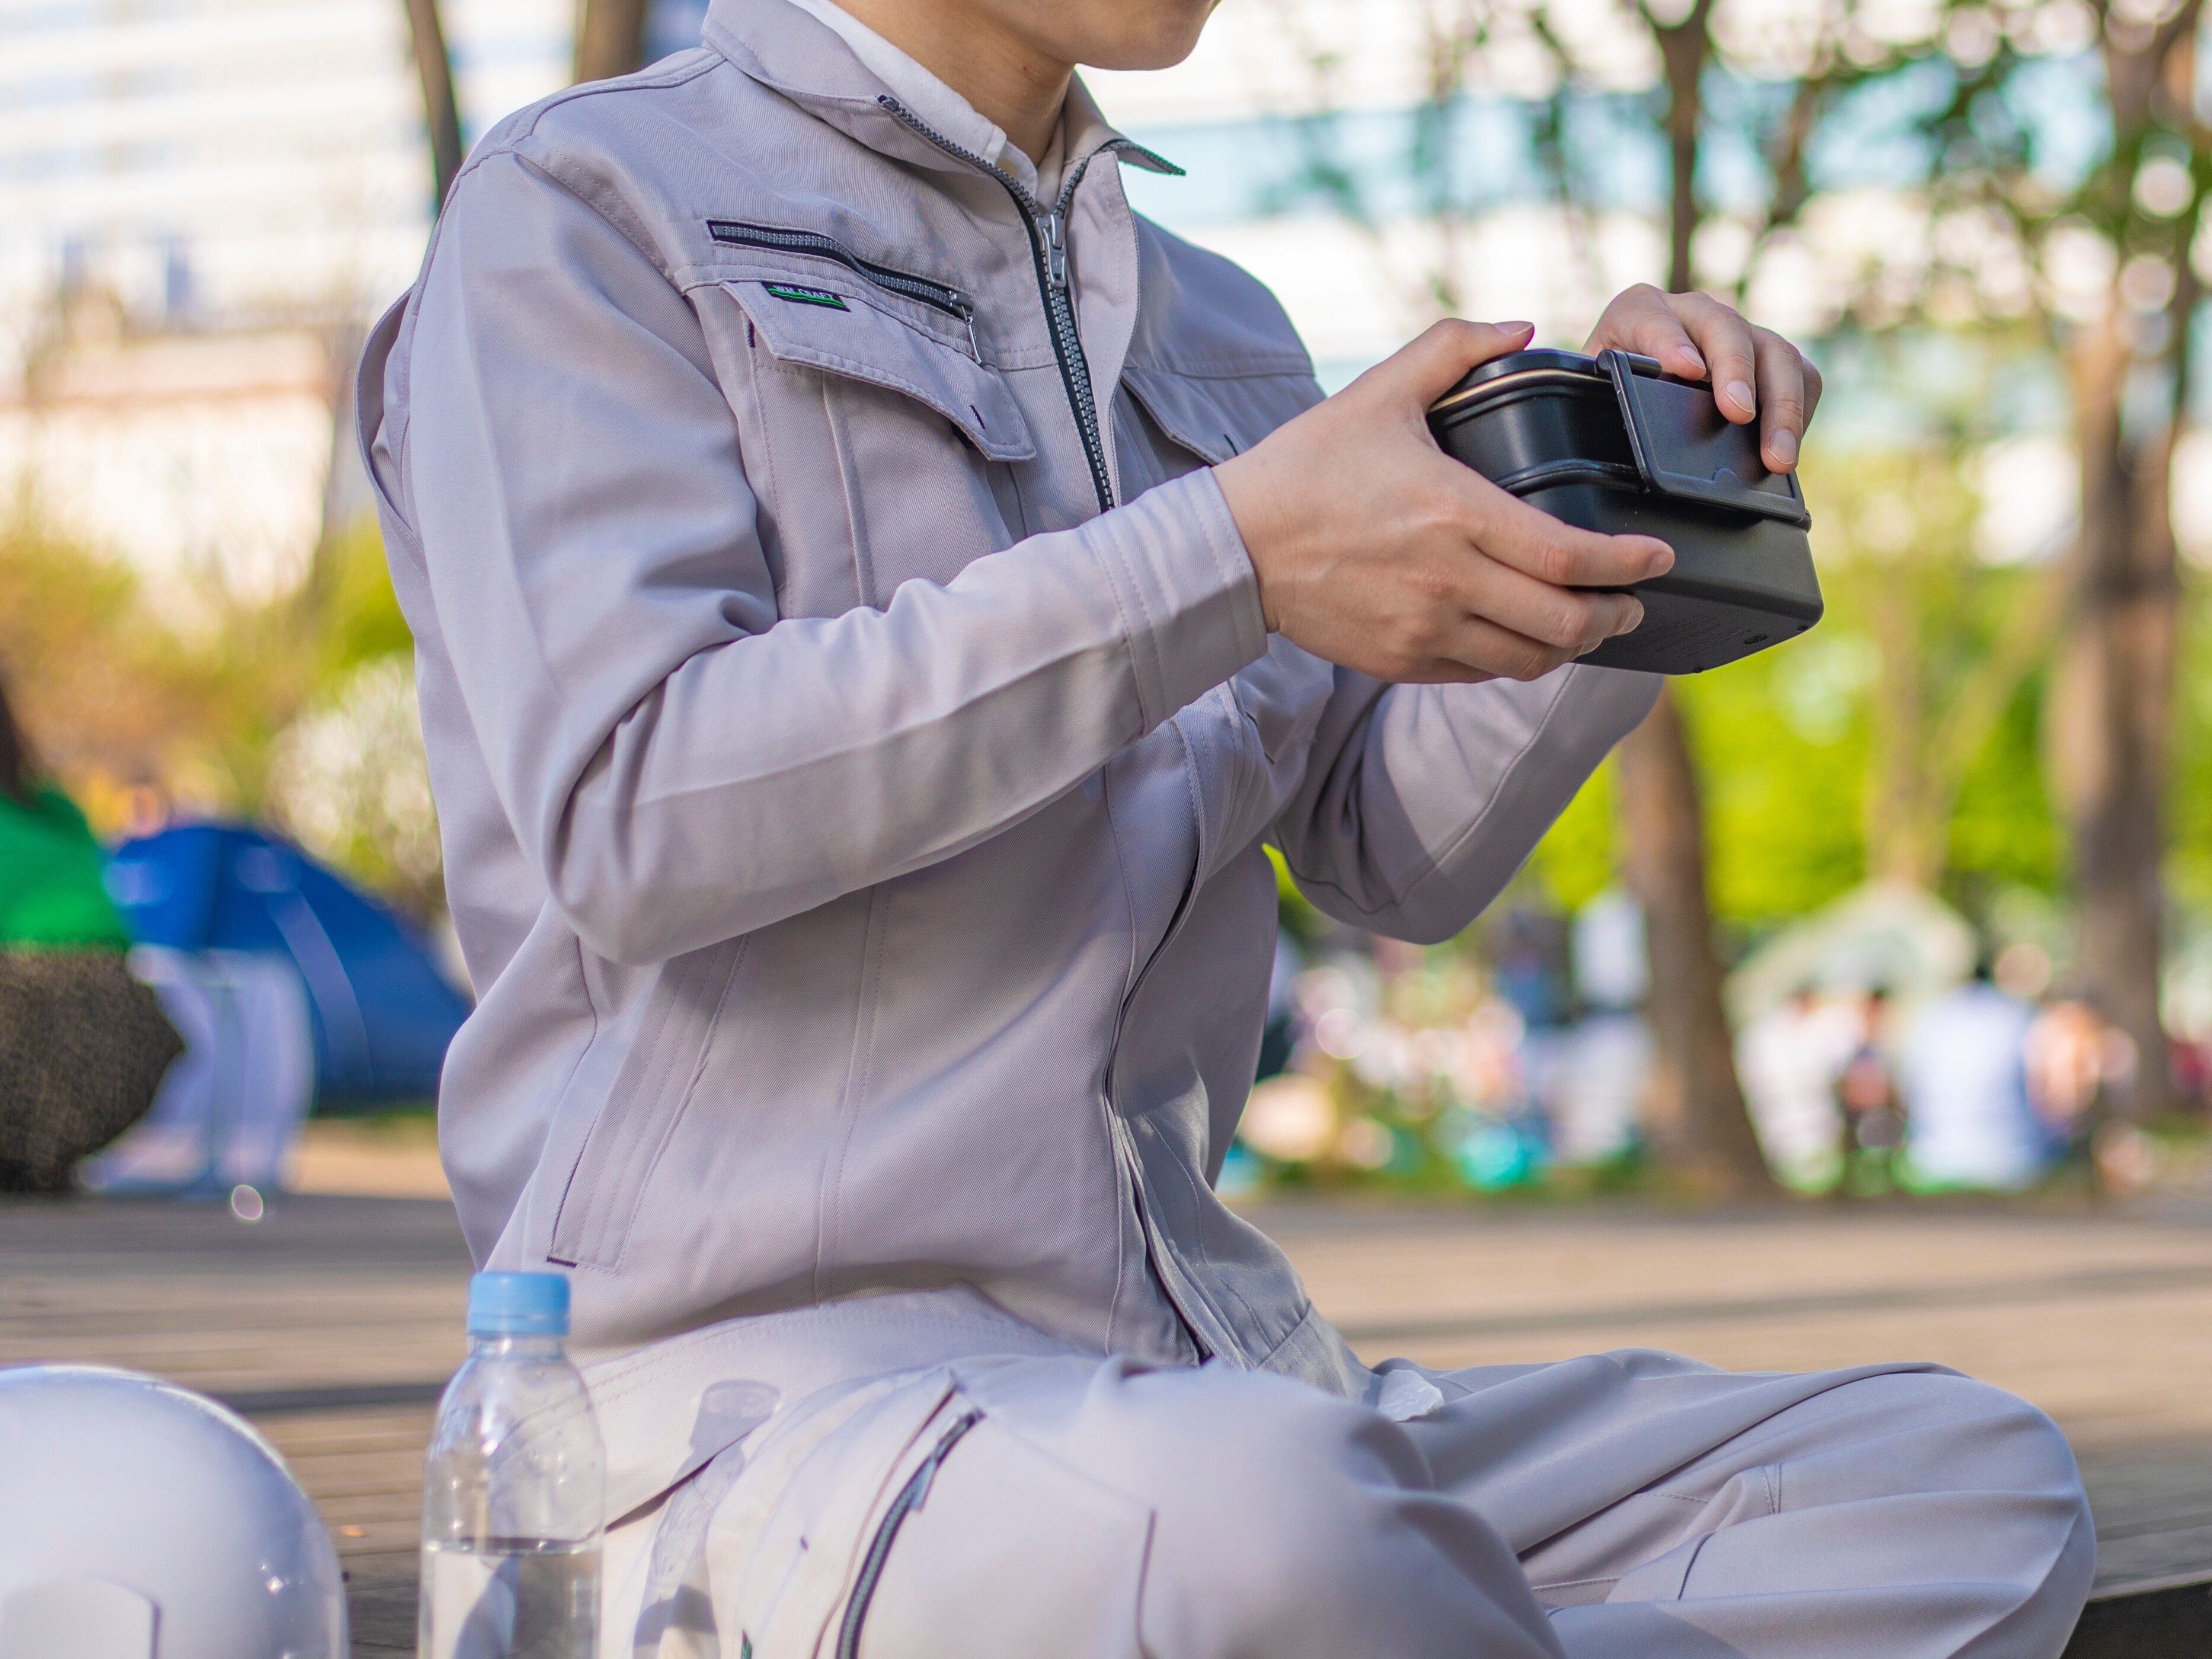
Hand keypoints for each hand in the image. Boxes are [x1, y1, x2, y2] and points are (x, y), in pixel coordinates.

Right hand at [1213, 320, 1673, 684]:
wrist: (1237, 544)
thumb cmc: (1307, 466)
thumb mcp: (1381, 390)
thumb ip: (1455, 347)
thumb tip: (1524, 325)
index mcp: (1455, 513)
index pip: (1569, 555)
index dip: (1630, 562)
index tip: (1659, 555)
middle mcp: (1447, 582)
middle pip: (1565, 622)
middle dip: (1617, 615)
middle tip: (1636, 598)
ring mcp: (1424, 630)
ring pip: (1530, 659)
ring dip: (1574, 647)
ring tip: (1591, 624)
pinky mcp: (1402, 660)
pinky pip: (1483, 673)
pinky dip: (1518, 659)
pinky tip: (1528, 638)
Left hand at [1586, 285, 1821, 472]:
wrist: (1631, 389)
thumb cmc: (1605, 393)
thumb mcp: (1591, 393)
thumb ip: (1597, 397)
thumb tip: (1612, 427)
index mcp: (1638, 312)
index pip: (1652, 317)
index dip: (1669, 341)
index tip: (1686, 370)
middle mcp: (1692, 311)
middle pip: (1725, 327)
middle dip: (1736, 371)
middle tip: (1739, 414)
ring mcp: (1737, 331)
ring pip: (1773, 350)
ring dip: (1781, 404)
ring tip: (1778, 457)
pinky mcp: (1768, 356)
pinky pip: (1800, 372)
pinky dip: (1800, 408)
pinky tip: (1791, 444)